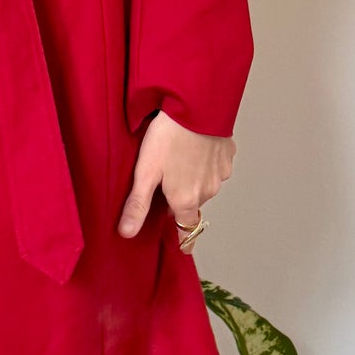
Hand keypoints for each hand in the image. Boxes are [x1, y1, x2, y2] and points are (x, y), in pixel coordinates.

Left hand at [117, 110, 234, 238]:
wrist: (197, 106)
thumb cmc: (168, 137)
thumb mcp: (145, 172)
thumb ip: (137, 204)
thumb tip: (127, 233)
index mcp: (185, 200)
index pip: (187, 230)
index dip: (184, 240)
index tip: (184, 248)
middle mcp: (207, 192)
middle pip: (191, 204)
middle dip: (179, 197)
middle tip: (164, 179)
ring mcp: (220, 174)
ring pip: (204, 184)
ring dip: (193, 179)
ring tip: (178, 158)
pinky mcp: (228, 156)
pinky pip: (215, 166)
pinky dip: (205, 161)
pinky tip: (194, 146)